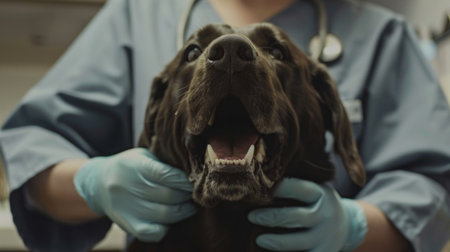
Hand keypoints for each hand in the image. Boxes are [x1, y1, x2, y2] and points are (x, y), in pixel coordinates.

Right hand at [74, 148, 195, 241]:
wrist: (99, 183)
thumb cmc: (131, 166)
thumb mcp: (144, 156)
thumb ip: (164, 163)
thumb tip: (193, 172)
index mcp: (134, 165)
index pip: (165, 175)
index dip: (184, 180)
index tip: (196, 181)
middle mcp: (127, 186)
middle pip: (167, 196)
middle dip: (187, 196)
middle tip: (196, 194)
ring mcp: (125, 207)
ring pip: (163, 215)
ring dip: (183, 212)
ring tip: (191, 206)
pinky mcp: (125, 224)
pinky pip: (151, 232)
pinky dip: (166, 228)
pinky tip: (173, 219)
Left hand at [248, 178, 366, 250]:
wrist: (346, 224)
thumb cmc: (317, 202)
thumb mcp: (314, 188)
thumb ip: (295, 185)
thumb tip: (261, 177)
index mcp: (320, 193)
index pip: (298, 188)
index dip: (279, 188)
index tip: (258, 188)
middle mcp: (325, 215)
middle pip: (295, 217)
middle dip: (271, 217)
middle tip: (251, 216)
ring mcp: (326, 237)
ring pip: (298, 241)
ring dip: (277, 242)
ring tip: (259, 239)